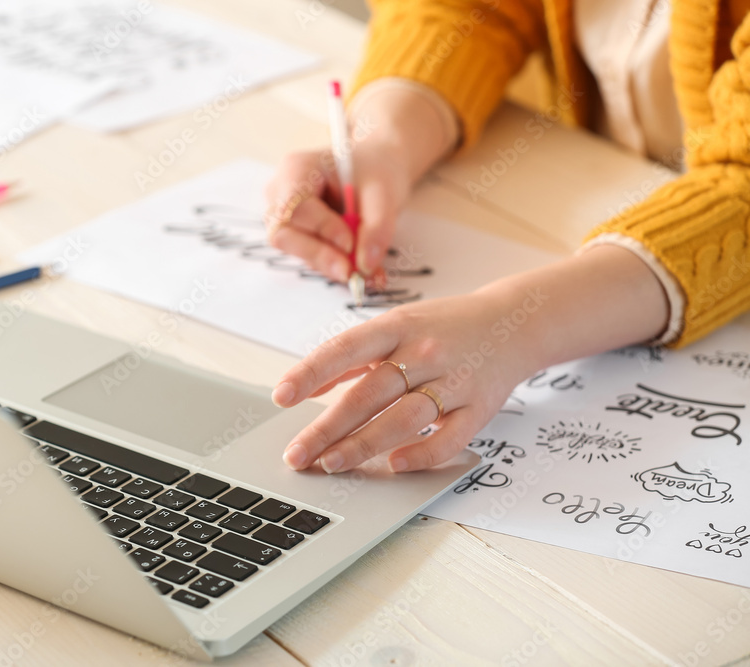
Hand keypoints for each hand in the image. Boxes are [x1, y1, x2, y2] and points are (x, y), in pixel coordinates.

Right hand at [264, 81, 458, 283]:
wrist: (377, 168)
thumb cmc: (375, 169)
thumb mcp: (384, 192)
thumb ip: (377, 228)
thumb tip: (365, 265)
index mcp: (297, 169)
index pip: (295, 206)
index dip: (320, 229)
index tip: (350, 244)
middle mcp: (281, 193)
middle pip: (284, 234)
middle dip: (319, 255)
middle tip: (351, 273)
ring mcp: (284, 216)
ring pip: (295, 250)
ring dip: (329, 264)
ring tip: (366, 270)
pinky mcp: (298, 236)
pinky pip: (309, 257)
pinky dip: (335, 265)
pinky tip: (359, 267)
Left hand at [271, 290, 532, 472]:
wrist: (514, 323)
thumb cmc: (443, 328)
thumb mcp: (395, 327)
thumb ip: (350, 356)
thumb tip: (304, 386)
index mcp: (397, 326)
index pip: (345, 348)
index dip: (310, 372)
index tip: (282, 396)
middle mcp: (424, 352)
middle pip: (369, 393)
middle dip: (328, 428)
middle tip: (298, 455)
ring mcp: (454, 381)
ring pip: (404, 418)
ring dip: (364, 444)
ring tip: (331, 464)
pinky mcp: (479, 408)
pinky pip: (450, 438)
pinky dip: (422, 453)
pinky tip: (394, 465)